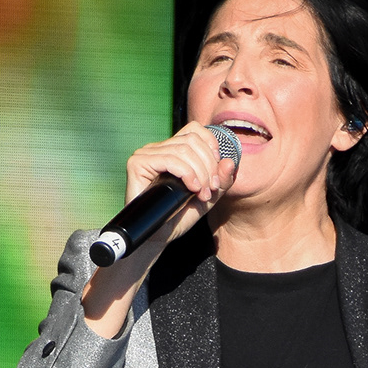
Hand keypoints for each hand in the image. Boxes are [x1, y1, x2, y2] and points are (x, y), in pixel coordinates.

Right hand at [120, 121, 236, 243]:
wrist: (158, 237)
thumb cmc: (179, 217)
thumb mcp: (207, 198)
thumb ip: (221, 182)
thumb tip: (229, 162)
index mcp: (173, 150)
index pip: (195, 129)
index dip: (211, 145)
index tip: (217, 172)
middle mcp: (158, 148)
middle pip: (192, 141)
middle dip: (209, 165)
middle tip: (211, 189)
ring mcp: (146, 154)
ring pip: (183, 150)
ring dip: (200, 173)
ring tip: (202, 194)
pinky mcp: (137, 163)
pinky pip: (169, 159)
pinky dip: (186, 173)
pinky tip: (192, 188)